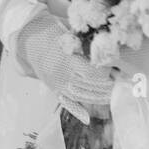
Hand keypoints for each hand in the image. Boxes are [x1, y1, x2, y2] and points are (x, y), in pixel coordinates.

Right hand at [13, 8, 116, 123]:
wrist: (28, 40)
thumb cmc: (52, 31)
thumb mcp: (69, 32)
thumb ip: (86, 41)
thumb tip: (108, 48)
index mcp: (67, 58)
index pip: (94, 73)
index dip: (107, 73)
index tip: (117, 68)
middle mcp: (62, 73)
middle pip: (90, 86)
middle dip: (107, 86)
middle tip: (121, 83)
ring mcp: (57, 83)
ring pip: (81, 96)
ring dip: (98, 97)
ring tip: (112, 94)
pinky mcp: (53, 88)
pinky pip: (66, 102)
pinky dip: (76, 110)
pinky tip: (87, 117)